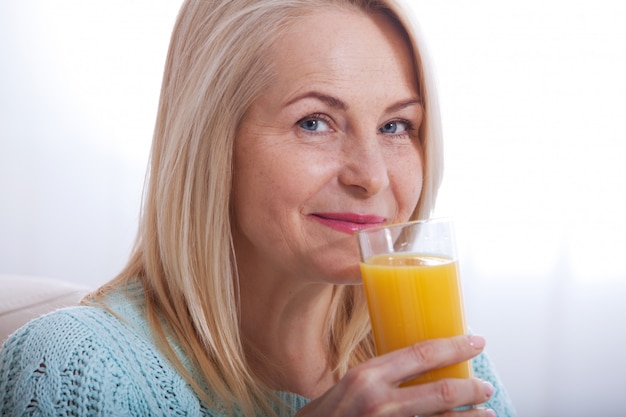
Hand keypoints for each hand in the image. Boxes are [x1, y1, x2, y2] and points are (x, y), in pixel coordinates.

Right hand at [296, 335, 495, 416]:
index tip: (475, 341)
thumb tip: (411, 370)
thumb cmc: (322, 416)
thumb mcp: (346, 386)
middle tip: (485, 386)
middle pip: (440, 392)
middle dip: (470, 388)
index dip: (453, 347)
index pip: (420, 354)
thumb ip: (376, 379)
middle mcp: (378, 402)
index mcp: (366, 377)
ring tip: (486, 413)